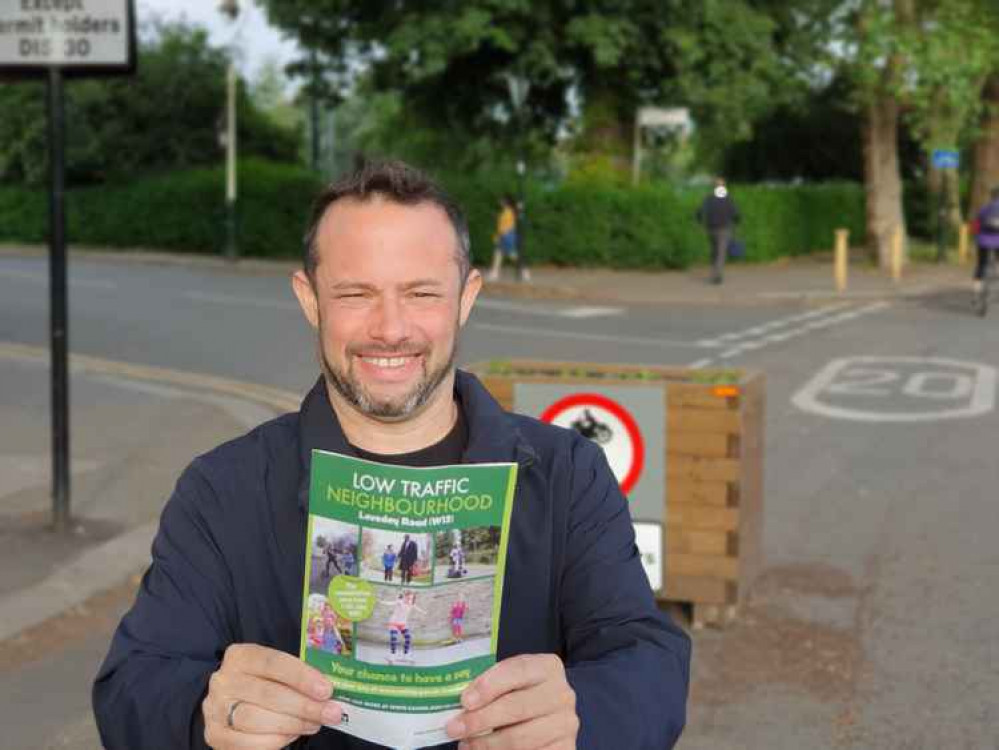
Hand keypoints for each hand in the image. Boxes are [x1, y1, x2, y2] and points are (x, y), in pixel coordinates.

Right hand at [202, 643, 341, 748]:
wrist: (234, 703)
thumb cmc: (264, 683)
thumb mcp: (277, 672)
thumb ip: (297, 677)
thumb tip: (328, 691)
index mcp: (240, 656)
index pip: (273, 663)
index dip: (302, 677)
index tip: (326, 690)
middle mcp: (223, 680)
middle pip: (268, 694)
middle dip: (305, 706)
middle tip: (331, 713)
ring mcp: (214, 708)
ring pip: (257, 720)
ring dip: (292, 724)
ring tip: (314, 724)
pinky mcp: (214, 735)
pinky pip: (247, 743)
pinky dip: (275, 741)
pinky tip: (291, 735)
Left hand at [445, 654, 577, 748]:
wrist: (543, 717)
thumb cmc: (518, 695)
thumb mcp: (508, 683)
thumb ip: (490, 687)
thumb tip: (461, 704)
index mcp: (548, 667)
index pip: (517, 670)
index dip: (489, 685)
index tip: (465, 701)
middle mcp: (562, 694)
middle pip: (516, 706)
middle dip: (480, 719)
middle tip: (454, 728)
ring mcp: (565, 724)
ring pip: (520, 738)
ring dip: (487, 744)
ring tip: (466, 745)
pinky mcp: (565, 749)